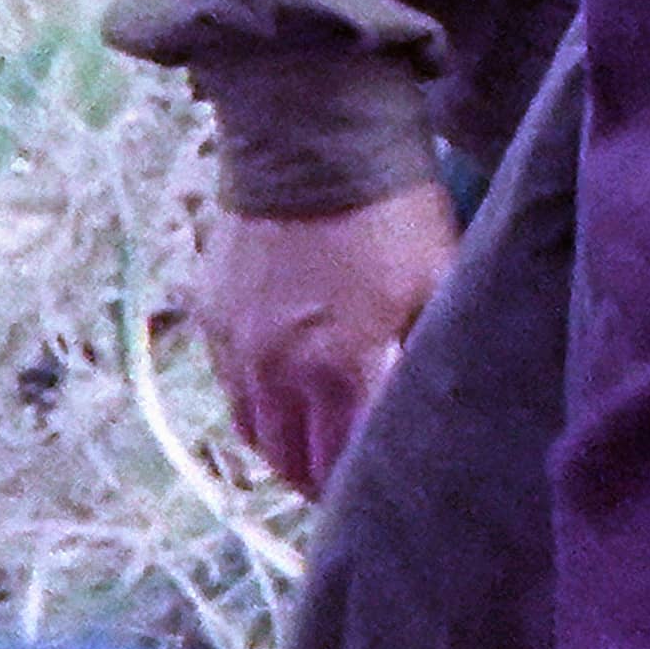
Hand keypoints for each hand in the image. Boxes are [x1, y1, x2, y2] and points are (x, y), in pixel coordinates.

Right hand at [202, 186, 458, 495]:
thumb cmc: (393, 212)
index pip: (346, 463)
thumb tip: (438, 404)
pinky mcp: (211, 321)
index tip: (387, 502)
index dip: (365, 490)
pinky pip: (230, 392)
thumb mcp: (438, 279)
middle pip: (293, 463)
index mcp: (343, 365)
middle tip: (354, 489)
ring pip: (254, 436)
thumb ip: (431, 350)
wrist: (312, 146)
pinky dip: (257, 410)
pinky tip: (285, 405)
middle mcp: (279, 371)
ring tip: (319, 456)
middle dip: (324, 483)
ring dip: (286, 454)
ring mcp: (237, 348)